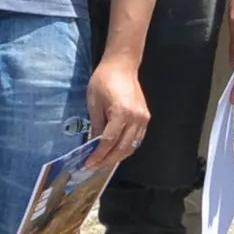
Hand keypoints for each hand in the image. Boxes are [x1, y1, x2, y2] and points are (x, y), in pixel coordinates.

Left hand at [83, 51, 150, 165]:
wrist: (122, 66)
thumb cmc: (104, 80)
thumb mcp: (94, 103)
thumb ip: (96, 125)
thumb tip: (93, 145)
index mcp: (121, 113)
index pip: (108, 141)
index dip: (98, 155)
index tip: (87, 164)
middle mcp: (135, 118)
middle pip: (122, 148)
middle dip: (107, 160)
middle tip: (94, 167)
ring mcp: (143, 119)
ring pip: (131, 146)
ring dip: (117, 157)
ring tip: (103, 163)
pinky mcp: (145, 118)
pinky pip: (137, 139)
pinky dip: (126, 148)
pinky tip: (115, 152)